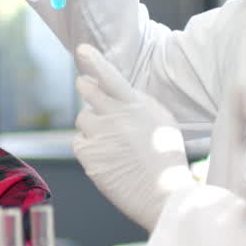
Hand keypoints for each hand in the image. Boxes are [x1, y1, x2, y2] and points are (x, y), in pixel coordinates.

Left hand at [73, 44, 193, 230]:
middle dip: (87, 89)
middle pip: (86, 90)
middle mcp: (115, 117)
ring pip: (83, 118)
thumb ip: (137, 102)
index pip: (111, 77)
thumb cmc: (166, 159)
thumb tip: (111, 91)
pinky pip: (79, 142)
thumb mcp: (161, 120)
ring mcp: (100, 136)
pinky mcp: (89, 156)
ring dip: (92, 126)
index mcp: (136, 106)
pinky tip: (107, 159)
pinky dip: (89, 147)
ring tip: (113, 143)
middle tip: (93, 96)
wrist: (164, 195)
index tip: (82, 50)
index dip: (95, 61)